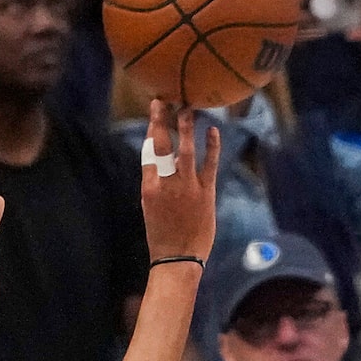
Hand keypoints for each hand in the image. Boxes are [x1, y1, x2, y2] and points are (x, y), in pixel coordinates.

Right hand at [139, 104, 218, 264]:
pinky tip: (213, 131)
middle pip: (161, 145)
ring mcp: (187, 188)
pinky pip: (210, 164)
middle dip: (161, 121)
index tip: (155, 113)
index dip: (151, 129)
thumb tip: (164, 162)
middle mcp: (166, 184)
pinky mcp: (206, 193)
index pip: (148, 151)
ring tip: (187, 110)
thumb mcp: (150, 208)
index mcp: (149, 187)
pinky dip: (212, 146)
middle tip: (163, 101)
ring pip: (185, 150)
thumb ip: (156, 183)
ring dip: (186, 128)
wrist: (178, 259)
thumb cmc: (162, 236)